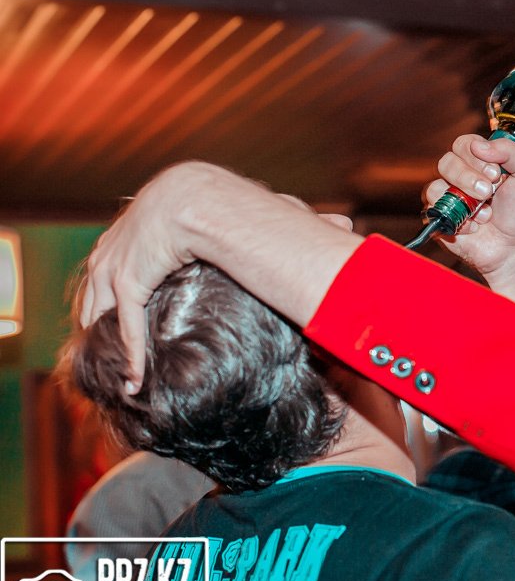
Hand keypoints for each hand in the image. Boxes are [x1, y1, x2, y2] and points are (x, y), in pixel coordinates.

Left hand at [80, 161, 357, 392]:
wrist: (206, 199)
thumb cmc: (243, 203)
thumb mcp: (264, 213)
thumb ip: (292, 219)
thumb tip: (346, 222)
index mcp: (151, 218)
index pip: (130, 249)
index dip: (127, 279)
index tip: (129, 304)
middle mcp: (126, 236)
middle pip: (103, 281)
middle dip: (101, 314)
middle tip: (108, 346)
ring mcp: (121, 257)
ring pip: (104, 306)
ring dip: (111, 341)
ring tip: (120, 371)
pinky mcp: (127, 277)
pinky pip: (126, 321)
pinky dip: (131, 353)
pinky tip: (132, 380)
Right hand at [424, 134, 514, 275]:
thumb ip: (511, 150)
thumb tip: (479, 145)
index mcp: (480, 160)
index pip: (464, 144)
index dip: (477, 156)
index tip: (496, 173)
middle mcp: (461, 175)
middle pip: (447, 161)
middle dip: (470, 177)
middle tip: (490, 191)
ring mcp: (448, 196)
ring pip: (436, 185)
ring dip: (465, 200)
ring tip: (485, 212)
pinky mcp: (440, 217)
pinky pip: (434, 210)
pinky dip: (458, 219)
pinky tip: (475, 226)